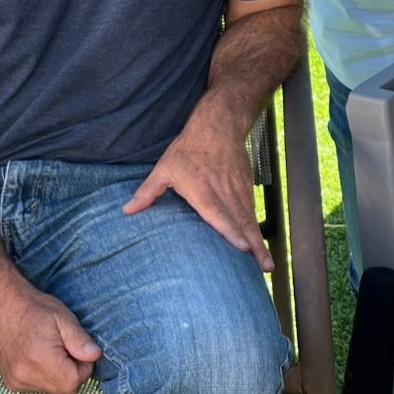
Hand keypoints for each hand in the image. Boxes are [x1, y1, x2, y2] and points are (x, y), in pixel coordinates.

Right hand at [0, 286, 101, 393]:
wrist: (2, 307)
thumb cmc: (35, 309)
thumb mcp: (64, 318)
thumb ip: (80, 340)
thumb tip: (95, 356)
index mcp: (40, 360)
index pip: (75, 381)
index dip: (83, 366)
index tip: (76, 348)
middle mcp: (25, 376)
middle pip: (65, 390)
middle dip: (73, 372)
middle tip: (65, 349)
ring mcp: (16, 382)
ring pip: (53, 391)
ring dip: (59, 375)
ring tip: (51, 351)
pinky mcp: (12, 384)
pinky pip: (39, 388)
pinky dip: (46, 377)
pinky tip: (39, 358)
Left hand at [124, 118, 270, 270]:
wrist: (218, 126)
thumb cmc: (188, 149)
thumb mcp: (163, 168)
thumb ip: (147, 192)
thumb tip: (126, 211)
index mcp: (202, 189)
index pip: (219, 213)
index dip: (231, 230)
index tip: (243, 247)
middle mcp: (224, 191)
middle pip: (241, 221)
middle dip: (255, 245)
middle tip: (265, 267)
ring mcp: (239, 189)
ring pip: (250, 218)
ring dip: (260, 241)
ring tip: (267, 264)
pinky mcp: (247, 187)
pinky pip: (252, 211)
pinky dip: (256, 229)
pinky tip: (260, 246)